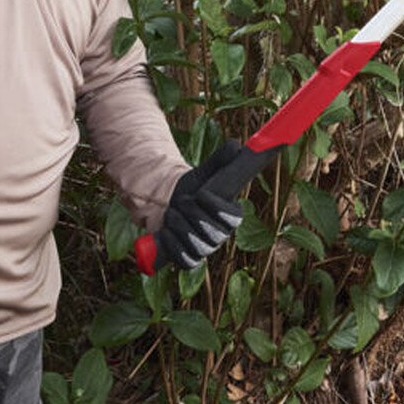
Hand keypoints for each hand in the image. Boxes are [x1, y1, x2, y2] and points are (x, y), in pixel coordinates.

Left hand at [153, 140, 245, 269]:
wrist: (169, 204)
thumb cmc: (192, 189)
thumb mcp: (205, 172)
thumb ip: (221, 160)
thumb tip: (237, 144)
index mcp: (231, 216)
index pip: (233, 218)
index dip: (216, 207)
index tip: (200, 193)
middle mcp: (221, 236)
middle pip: (212, 233)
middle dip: (192, 214)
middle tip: (181, 201)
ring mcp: (205, 250)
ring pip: (197, 246)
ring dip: (179, 226)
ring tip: (172, 214)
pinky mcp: (189, 260)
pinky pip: (185, 259)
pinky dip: (173, 244)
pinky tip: (166, 231)